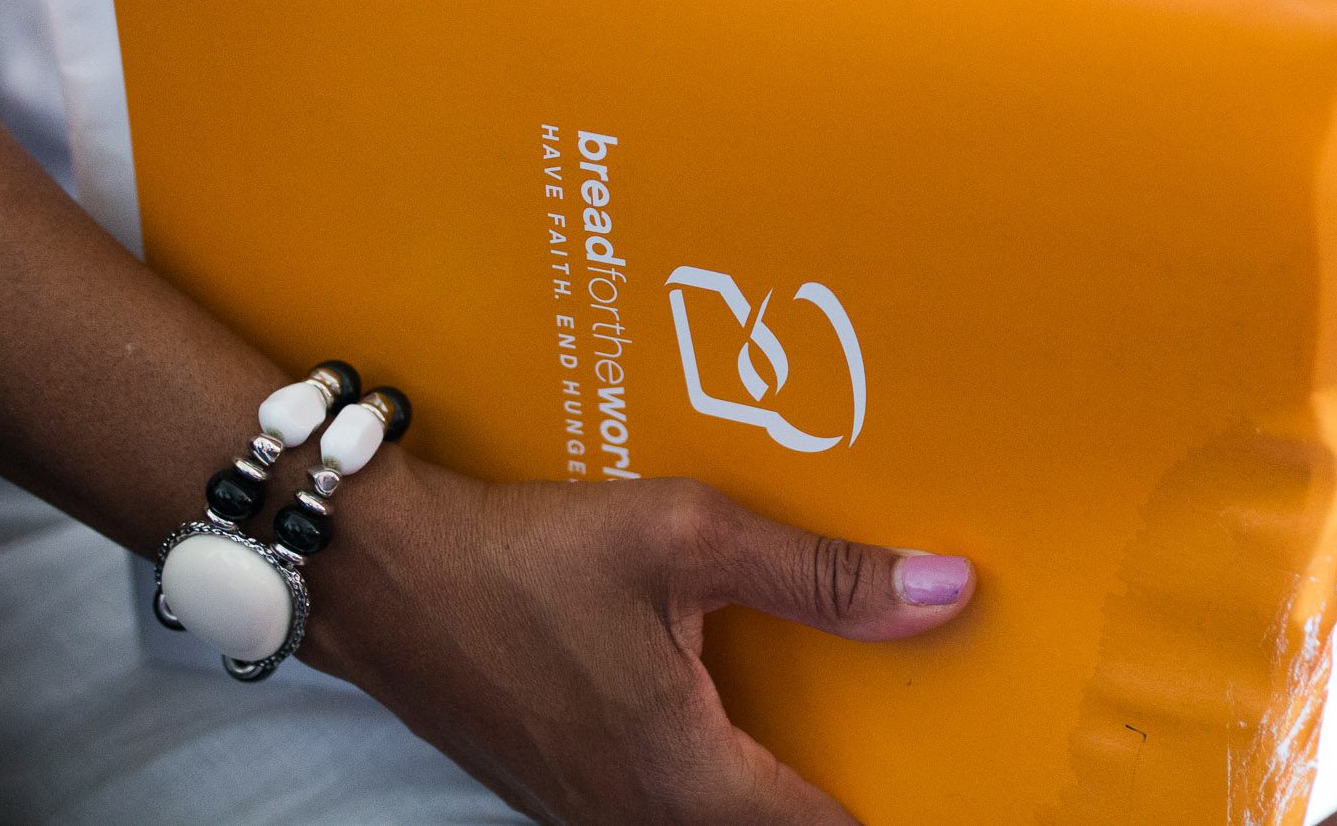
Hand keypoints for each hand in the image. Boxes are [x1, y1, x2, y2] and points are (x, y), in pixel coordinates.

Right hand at [308, 456, 972, 824]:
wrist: (380, 575)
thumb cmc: (528, 554)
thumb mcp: (686, 539)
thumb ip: (820, 574)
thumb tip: (946, 593)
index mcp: (685, 778)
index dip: (894, 811)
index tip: (956, 789)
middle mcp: (639, 819)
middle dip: (833, 805)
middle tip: (903, 756)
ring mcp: (592, 814)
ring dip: (772, 797)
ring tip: (834, 735)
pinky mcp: (563, 790)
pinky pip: (665, 808)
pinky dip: (716, 782)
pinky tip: (734, 718)